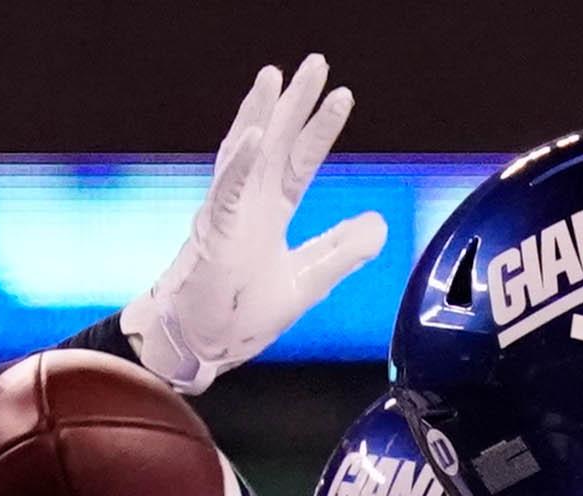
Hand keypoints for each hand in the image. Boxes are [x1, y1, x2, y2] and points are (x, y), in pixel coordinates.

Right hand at [121, 56, 386, 392]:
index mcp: (270, 213)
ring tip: (274, 77)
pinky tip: (255, 134)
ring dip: (260, 114)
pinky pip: (225, 192)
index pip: (302, 161)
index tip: (343, 95)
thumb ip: (342, 251)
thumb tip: (379, 224)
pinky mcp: (211, 234)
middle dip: (295, 103)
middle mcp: (248, 204)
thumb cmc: (242, 313)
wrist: (203, 346)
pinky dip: (240, 162)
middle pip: (275, 143)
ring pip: (245, 153)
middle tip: (316, 63)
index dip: (321, 129)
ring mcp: (227, 214)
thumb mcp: (308, 281)